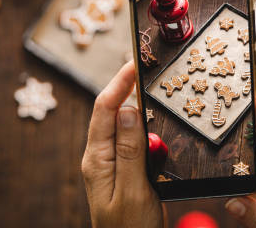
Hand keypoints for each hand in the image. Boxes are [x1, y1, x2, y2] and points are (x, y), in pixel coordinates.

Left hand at [81, 61, 164, 227]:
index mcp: (97, 160)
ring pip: (124, 124)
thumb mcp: (133, 192)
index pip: (104, 110)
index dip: (119, 83)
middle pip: (112, 112)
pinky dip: (147, 126)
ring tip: (155, 86)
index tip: (135, 63)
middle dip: (127, 87)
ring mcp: (113, 163)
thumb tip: (129, 111)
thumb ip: (130, 151)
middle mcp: (101, 157)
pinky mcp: (127, 170)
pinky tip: (159, 121)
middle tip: (148, 67)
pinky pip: (135, 140)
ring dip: (138, 104)